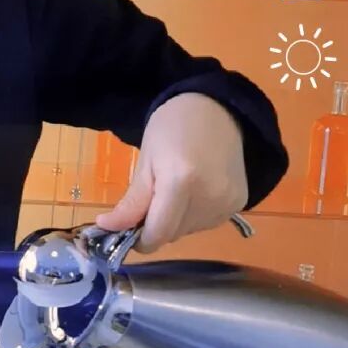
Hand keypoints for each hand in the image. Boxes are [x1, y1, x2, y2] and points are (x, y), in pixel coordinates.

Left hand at [93, 93, 248, 254]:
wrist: (217, 108)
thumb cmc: (173, 127)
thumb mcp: (146, 160)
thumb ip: (132, 201)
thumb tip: (108, 228)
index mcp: (181, 181)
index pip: (159, 233)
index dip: (140, 239)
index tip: (126, 232)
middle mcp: (209, 197)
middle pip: (173, 234)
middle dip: (156, 226)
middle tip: (150, 199)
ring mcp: (228, 202)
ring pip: (189, 231)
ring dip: (176, 222)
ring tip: (175, 190)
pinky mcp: (239, 203)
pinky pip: (207, 223)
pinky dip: (194, 216)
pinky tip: (195, 191)